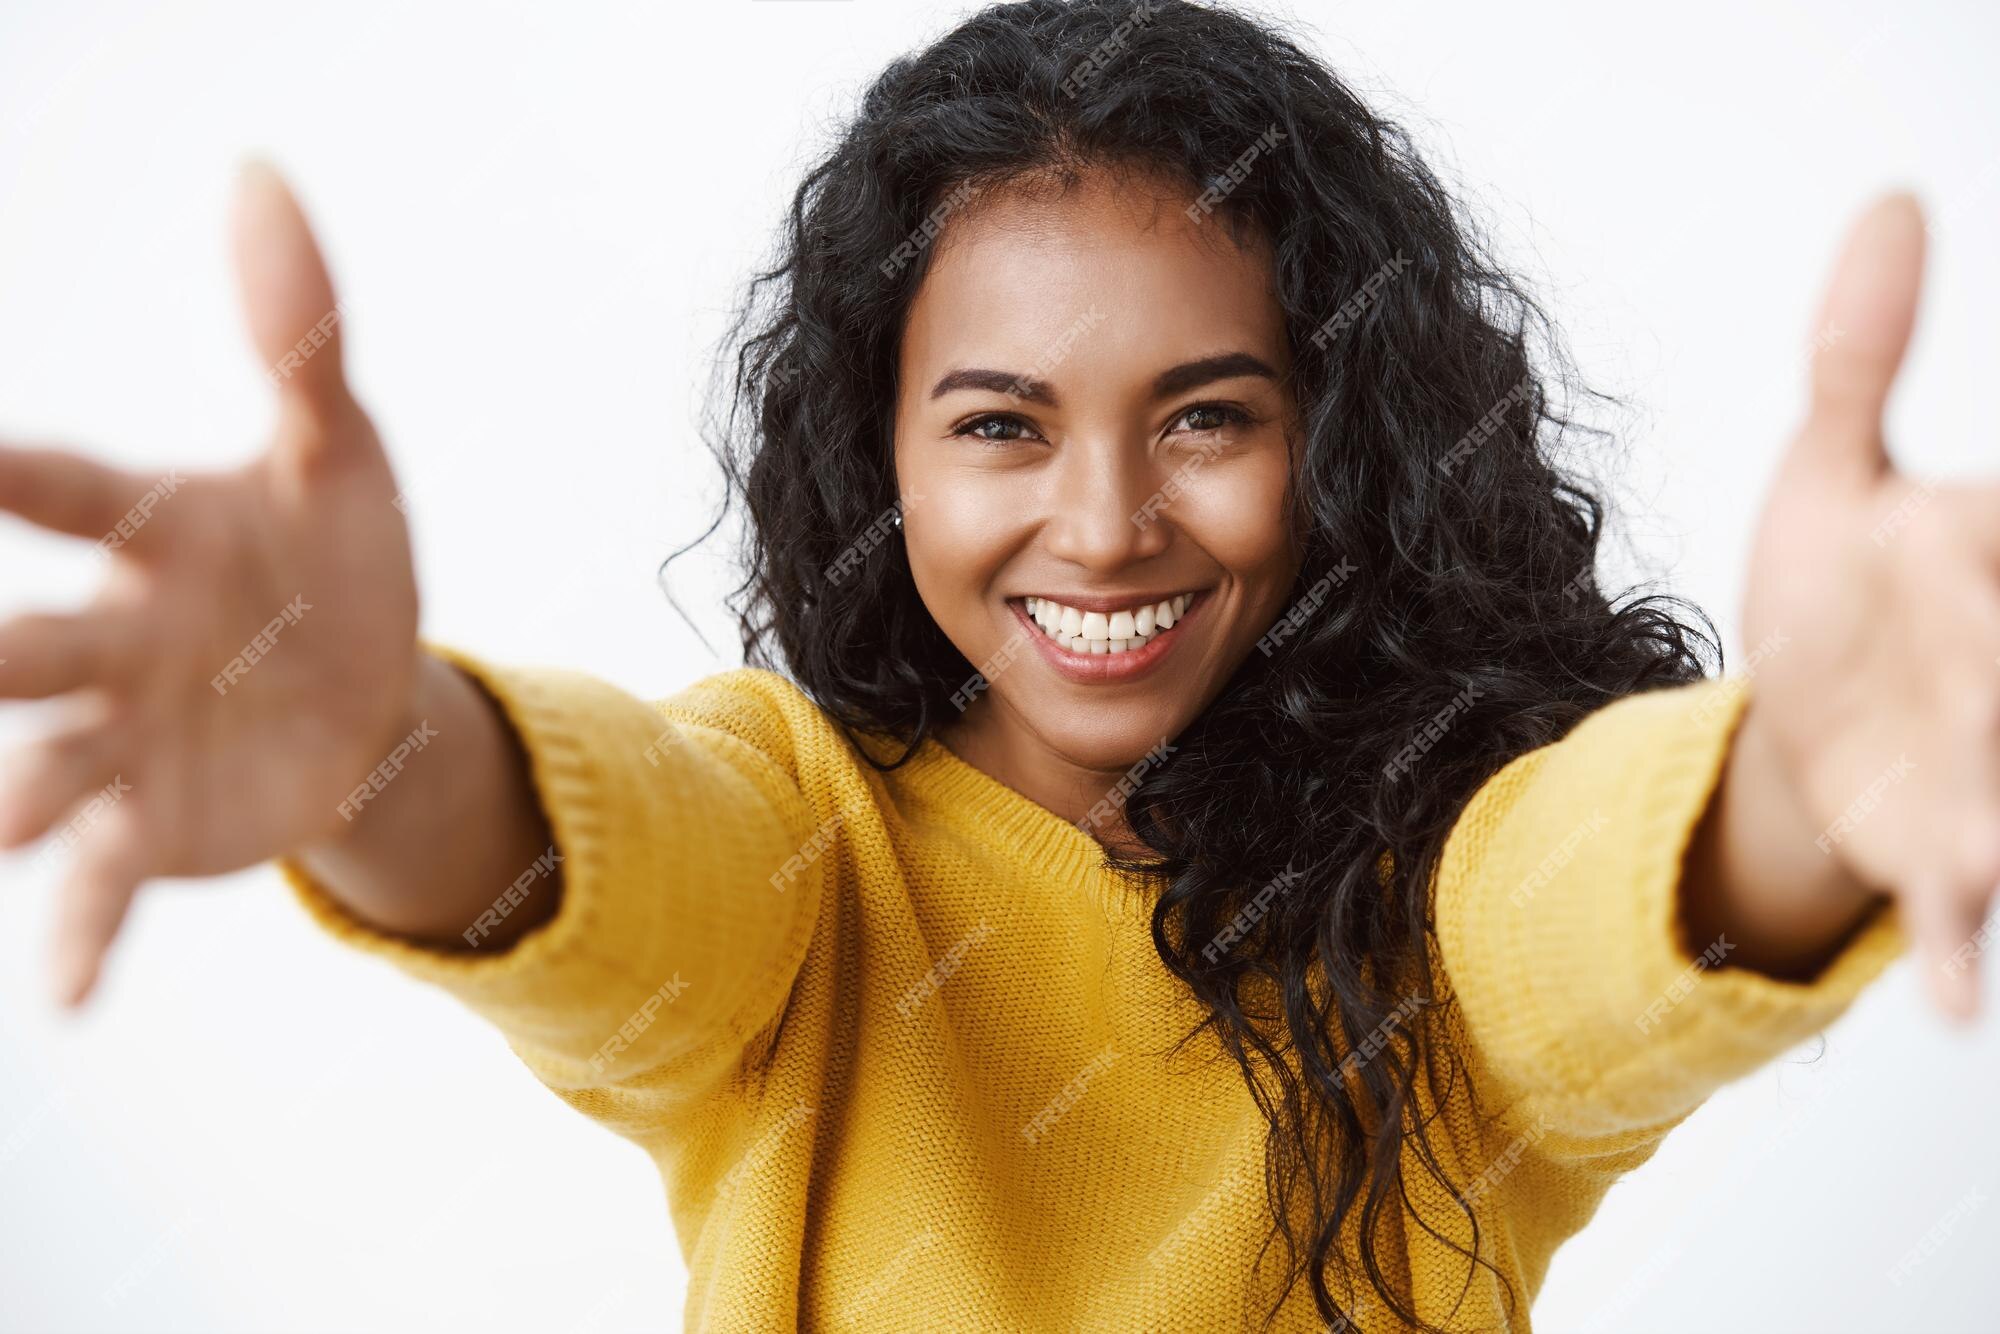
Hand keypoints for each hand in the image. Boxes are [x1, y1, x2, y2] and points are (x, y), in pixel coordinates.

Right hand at [0, 162, 419, 1005]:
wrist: (368, 683)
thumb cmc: (335, 555)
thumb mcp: (339, 446)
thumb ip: (298, 331)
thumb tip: (263, 173)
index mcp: (152, 530)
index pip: (69, 489)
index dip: (12, 473)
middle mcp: (113, 634)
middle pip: (29, 640)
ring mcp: (128, 734)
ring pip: (48, 766)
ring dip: (19, 796)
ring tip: (5, 827)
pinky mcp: (160, 820)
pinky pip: (110, 882)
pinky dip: (85, 934)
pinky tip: (67, 998)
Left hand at [1740, 190, 1999, 1019]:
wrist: (1807, 697)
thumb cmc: (1840, 582)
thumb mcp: (1829, 466)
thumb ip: (1860, 352)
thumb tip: (1890, 200)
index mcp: (1988, 561)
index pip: (1991, 545)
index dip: (1975, 551)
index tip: (1929, 532)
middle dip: (1990, 683)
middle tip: (1967, 691)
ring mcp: (1991, 776)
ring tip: (1982, 873)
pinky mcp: (1943, 859)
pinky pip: (1964, 916)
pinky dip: (1965, 960)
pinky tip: (1953, 1004)